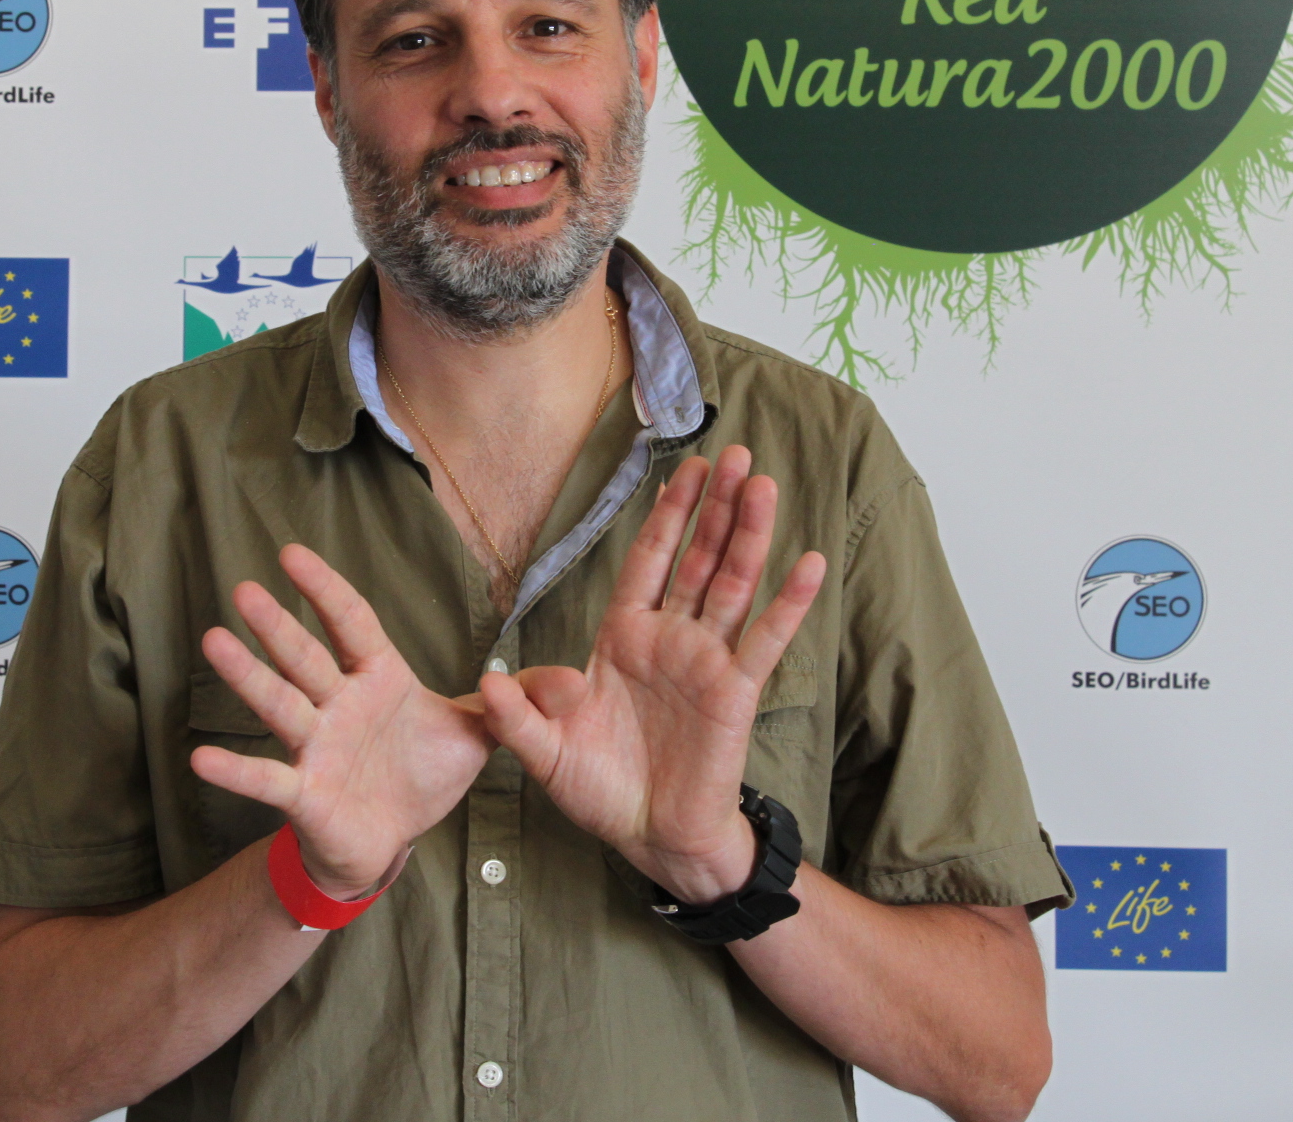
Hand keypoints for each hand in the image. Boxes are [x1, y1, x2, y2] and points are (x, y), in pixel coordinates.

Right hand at [190, 544, 495, 900]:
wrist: (391, 839)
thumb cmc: (421, 772)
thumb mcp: (477, 732)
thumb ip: (518, 700)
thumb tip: (579, 680)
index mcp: (378, 678)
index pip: (351, 623)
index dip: (326, 590)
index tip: (291, 552)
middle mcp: (338, 704)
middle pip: (306, 657)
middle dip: (277, 625)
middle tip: (243, 588)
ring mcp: (316, 746)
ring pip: (280, 705)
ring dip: (248, 676)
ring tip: (214, 641)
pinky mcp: (305, 793)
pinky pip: (269, 779)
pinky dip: (237, 771)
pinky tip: (200, 758)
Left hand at [478, 447, 825, 903]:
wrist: (649, 838)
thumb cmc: (600, 790)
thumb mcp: (544, 753)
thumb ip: (517, 716)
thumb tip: (485, 680)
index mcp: (625, 638)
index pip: (647, 561)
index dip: (665, 516)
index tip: (682, 470)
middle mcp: (670, 639)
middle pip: (697, 558)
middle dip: (714, 506)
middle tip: (733, 454)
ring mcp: (707, 661)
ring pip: (733, 584)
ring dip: (749, 534)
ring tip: (762, 484)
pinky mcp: (737, 692)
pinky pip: (766, 639)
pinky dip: (788, 601)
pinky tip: (808, 561)